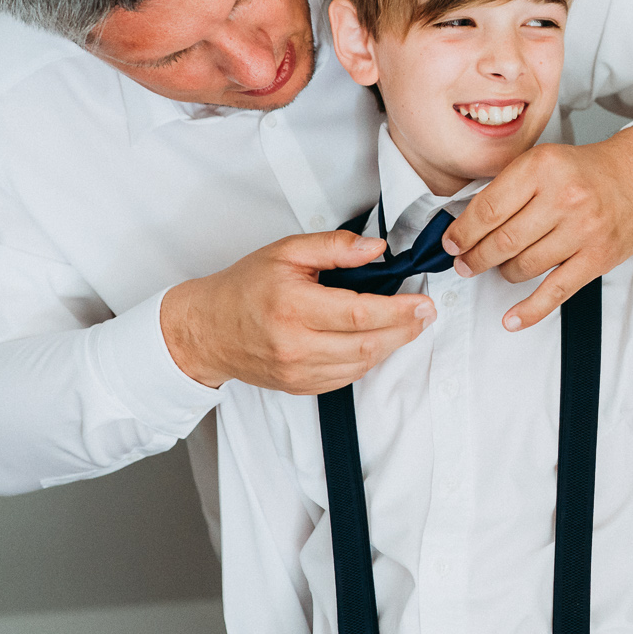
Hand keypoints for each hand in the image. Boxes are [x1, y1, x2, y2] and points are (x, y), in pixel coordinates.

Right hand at [160, 230, 436, 392]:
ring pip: (362, 364)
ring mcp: (297, 372)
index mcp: (292, 308)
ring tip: (406, 325)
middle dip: (405, 329)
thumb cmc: (245, 287)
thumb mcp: (286, 252)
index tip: (422, 303)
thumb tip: (376, 249)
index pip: (359, 314)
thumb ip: (334, 247)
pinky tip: (376, 341)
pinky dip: (368, 359)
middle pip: (367, 344)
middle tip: (425, 314)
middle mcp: (295, 346)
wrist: (207, 329)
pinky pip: (347, 377)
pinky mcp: (300, 387)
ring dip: (391, 345)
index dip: (398, 311)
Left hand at [443, 125, 632, 331]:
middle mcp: (563, 197)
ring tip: (500, 268)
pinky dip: (530, 310)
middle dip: (476, 257)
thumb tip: (467, 224)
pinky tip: (512, 318)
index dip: (463, 233)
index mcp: (542, 167)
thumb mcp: (543, 160)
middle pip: (503, 241)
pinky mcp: (597, 257)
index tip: (453, 243)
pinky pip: (555, 291)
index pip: (488, 209)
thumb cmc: (588, 171)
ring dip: (504, 273)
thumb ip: (508, 187)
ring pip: (524, 266)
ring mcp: (583, 229)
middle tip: (466, 263)